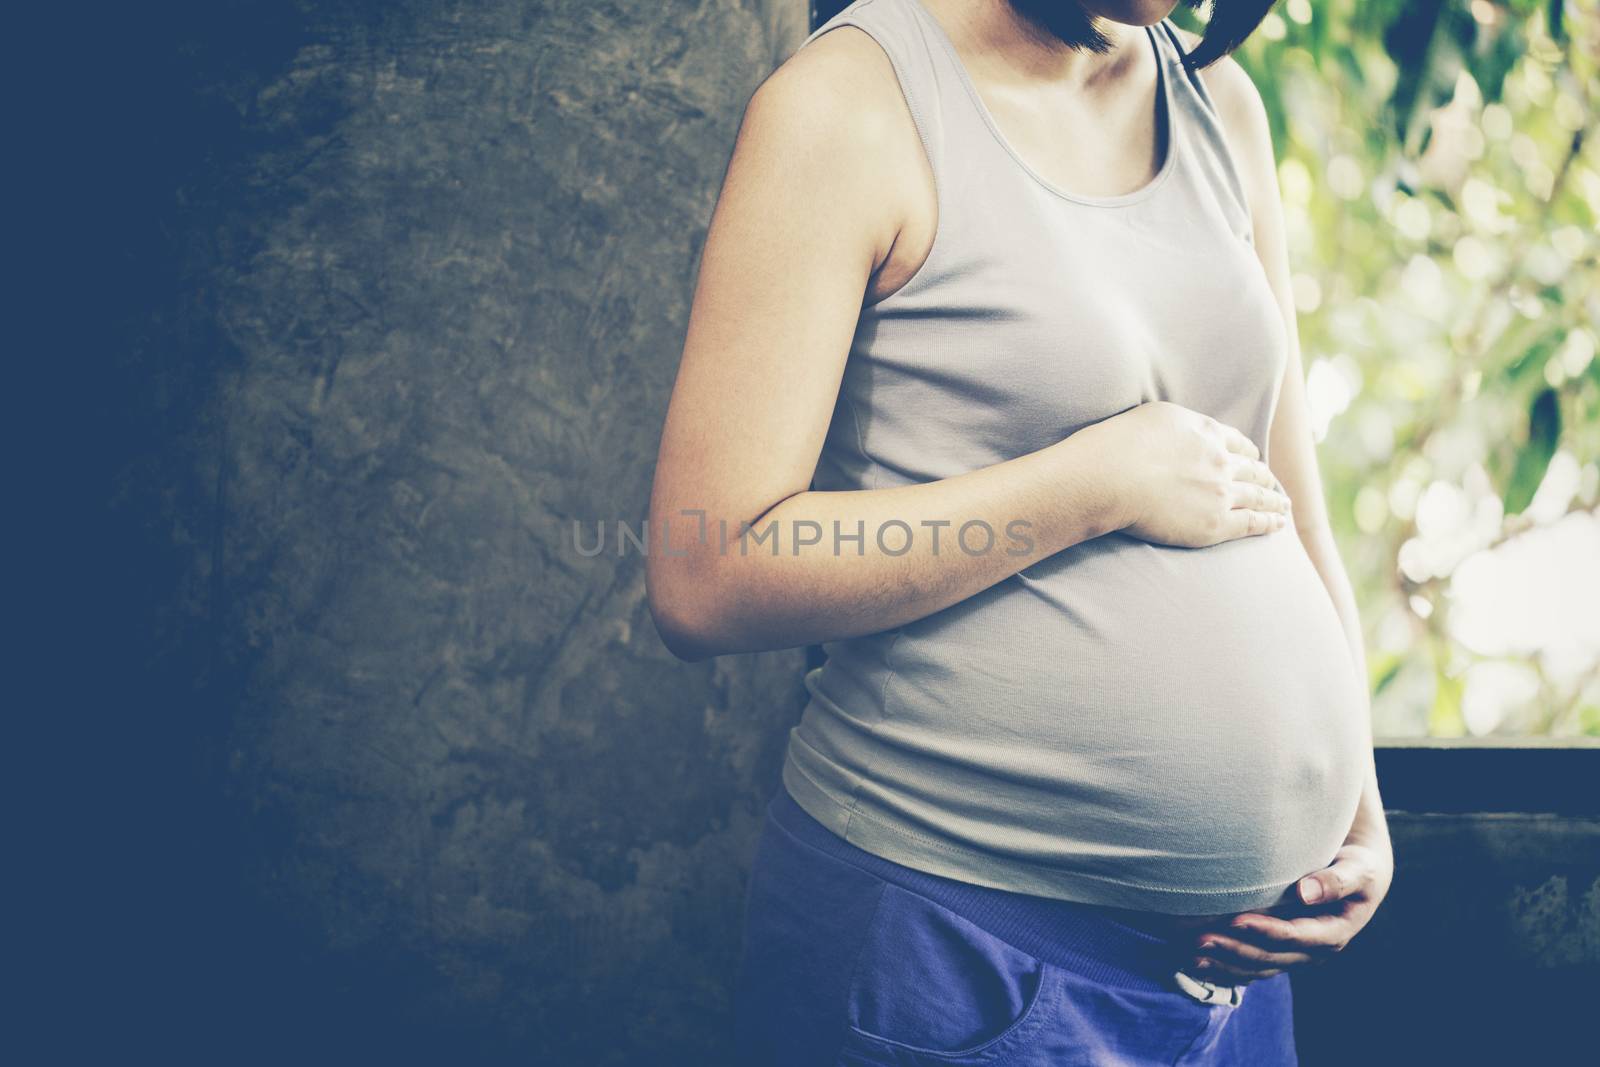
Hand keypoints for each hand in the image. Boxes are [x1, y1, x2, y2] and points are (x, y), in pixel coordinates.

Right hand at [1086, 401, 1292, 547]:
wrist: (1112, 475)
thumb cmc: (1118, 445)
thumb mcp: (1152, 417)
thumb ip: (1175, 424)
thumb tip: (1176, 431)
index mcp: (1206, 432)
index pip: (1236, 442)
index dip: (1248, 453)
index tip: (1253, 458)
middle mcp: (1220, 460)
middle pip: (1253, 469)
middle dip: (1265, 477)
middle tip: (1273, 485)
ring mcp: (1220, 492)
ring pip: (1258, 496)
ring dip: (1274, 501)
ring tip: (1283, 506)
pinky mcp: (1215, 523)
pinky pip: (1252, 523)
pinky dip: (1269, 523)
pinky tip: (1278, 524)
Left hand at [1188, 840, 1393, 983]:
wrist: (1358, 873)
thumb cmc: (1358, 864)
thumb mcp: (1359, 869)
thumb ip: (1336, 880)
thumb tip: (1306, 892)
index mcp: (1335, 932)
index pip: (1296, 936)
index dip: (1266, 931)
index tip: (1236, 920)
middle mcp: (1315, 950)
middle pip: (1271, 956)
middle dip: (1235, 950)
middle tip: (1199, 940)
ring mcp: (1297, 954)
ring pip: (1258, 967)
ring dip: (1225, 963)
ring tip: (1191, 955)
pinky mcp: (1283, 951)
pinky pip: (1253, 966)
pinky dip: (1227, 967)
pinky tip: (1199, 963)